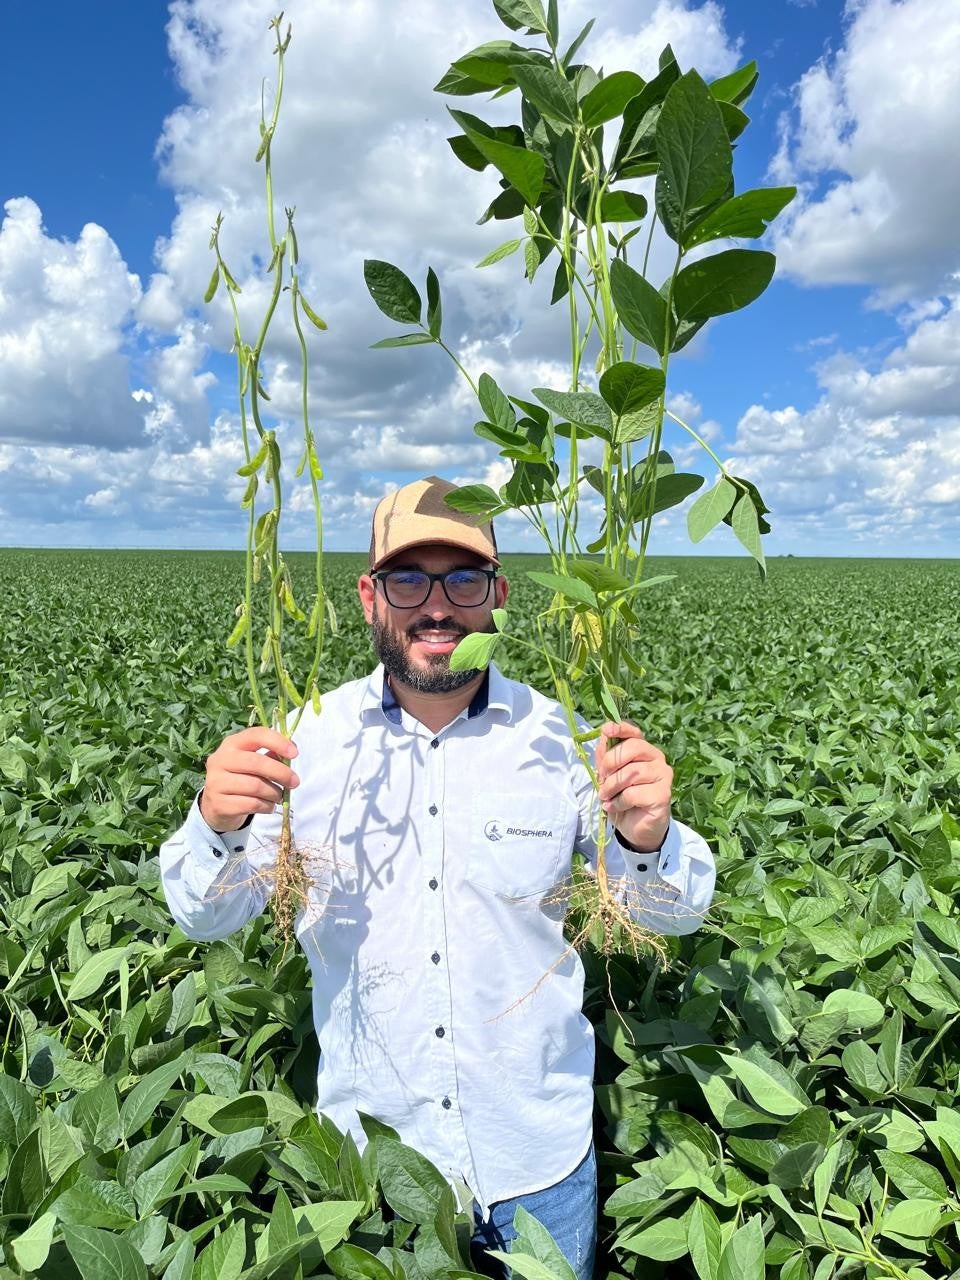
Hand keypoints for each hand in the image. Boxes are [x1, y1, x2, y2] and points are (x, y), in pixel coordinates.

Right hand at [200, 728, 298, 833]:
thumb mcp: (253, 762)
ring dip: (274, 793)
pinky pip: (251, 804)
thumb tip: (292, 749)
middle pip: (256, 763)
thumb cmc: (241, 778)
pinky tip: (269, 806)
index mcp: (231, 744)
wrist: (216, 805)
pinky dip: (267, 806)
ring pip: (255, 786)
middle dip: (281, 773)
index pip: (255, 735)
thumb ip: (271, 754)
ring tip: (279, 796)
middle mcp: (220, 760)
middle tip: (295, 782)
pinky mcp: (219, 804)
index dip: (277, 742)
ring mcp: (216, 782)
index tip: (294, 753)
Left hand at [596, 721, 671, 853]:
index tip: (607, 730)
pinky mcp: (663, 795)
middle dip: (610, 762)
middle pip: (633, 748)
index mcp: (644, 751)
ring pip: (632, 772)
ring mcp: (663, 776)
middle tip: (601, 779)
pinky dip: (618, 802)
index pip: (634, 733)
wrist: (636, 829)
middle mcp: (657, 759)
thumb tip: (603, 734)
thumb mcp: (608, 777)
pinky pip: (634, 793)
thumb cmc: (623, 799)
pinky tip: (615, 807)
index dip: (621, 728)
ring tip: (605, 797)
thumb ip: (605, 756)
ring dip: (611, 786)